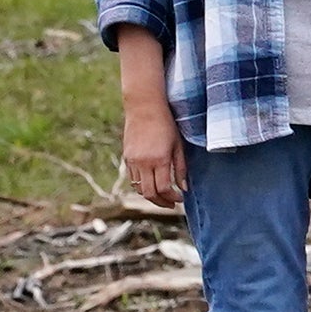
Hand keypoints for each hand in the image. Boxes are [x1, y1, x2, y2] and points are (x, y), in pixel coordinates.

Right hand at [122, 94, 186, 208]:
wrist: (144, 107)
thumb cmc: (166, 123)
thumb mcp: (178, 145)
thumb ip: (181, 168)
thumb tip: (184, 188)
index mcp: (159, 159)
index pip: (164, 188)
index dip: (172, 198)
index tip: (180, 198)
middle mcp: (144, 163)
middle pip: (150, 194)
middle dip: (161, 203)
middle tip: (171, 204)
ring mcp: (133, 161)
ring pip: (139, 189)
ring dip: (151, 196)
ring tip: (162, 196)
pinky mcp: (127, 158)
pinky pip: (133, 179)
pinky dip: (142, 186)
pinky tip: (152, 184)